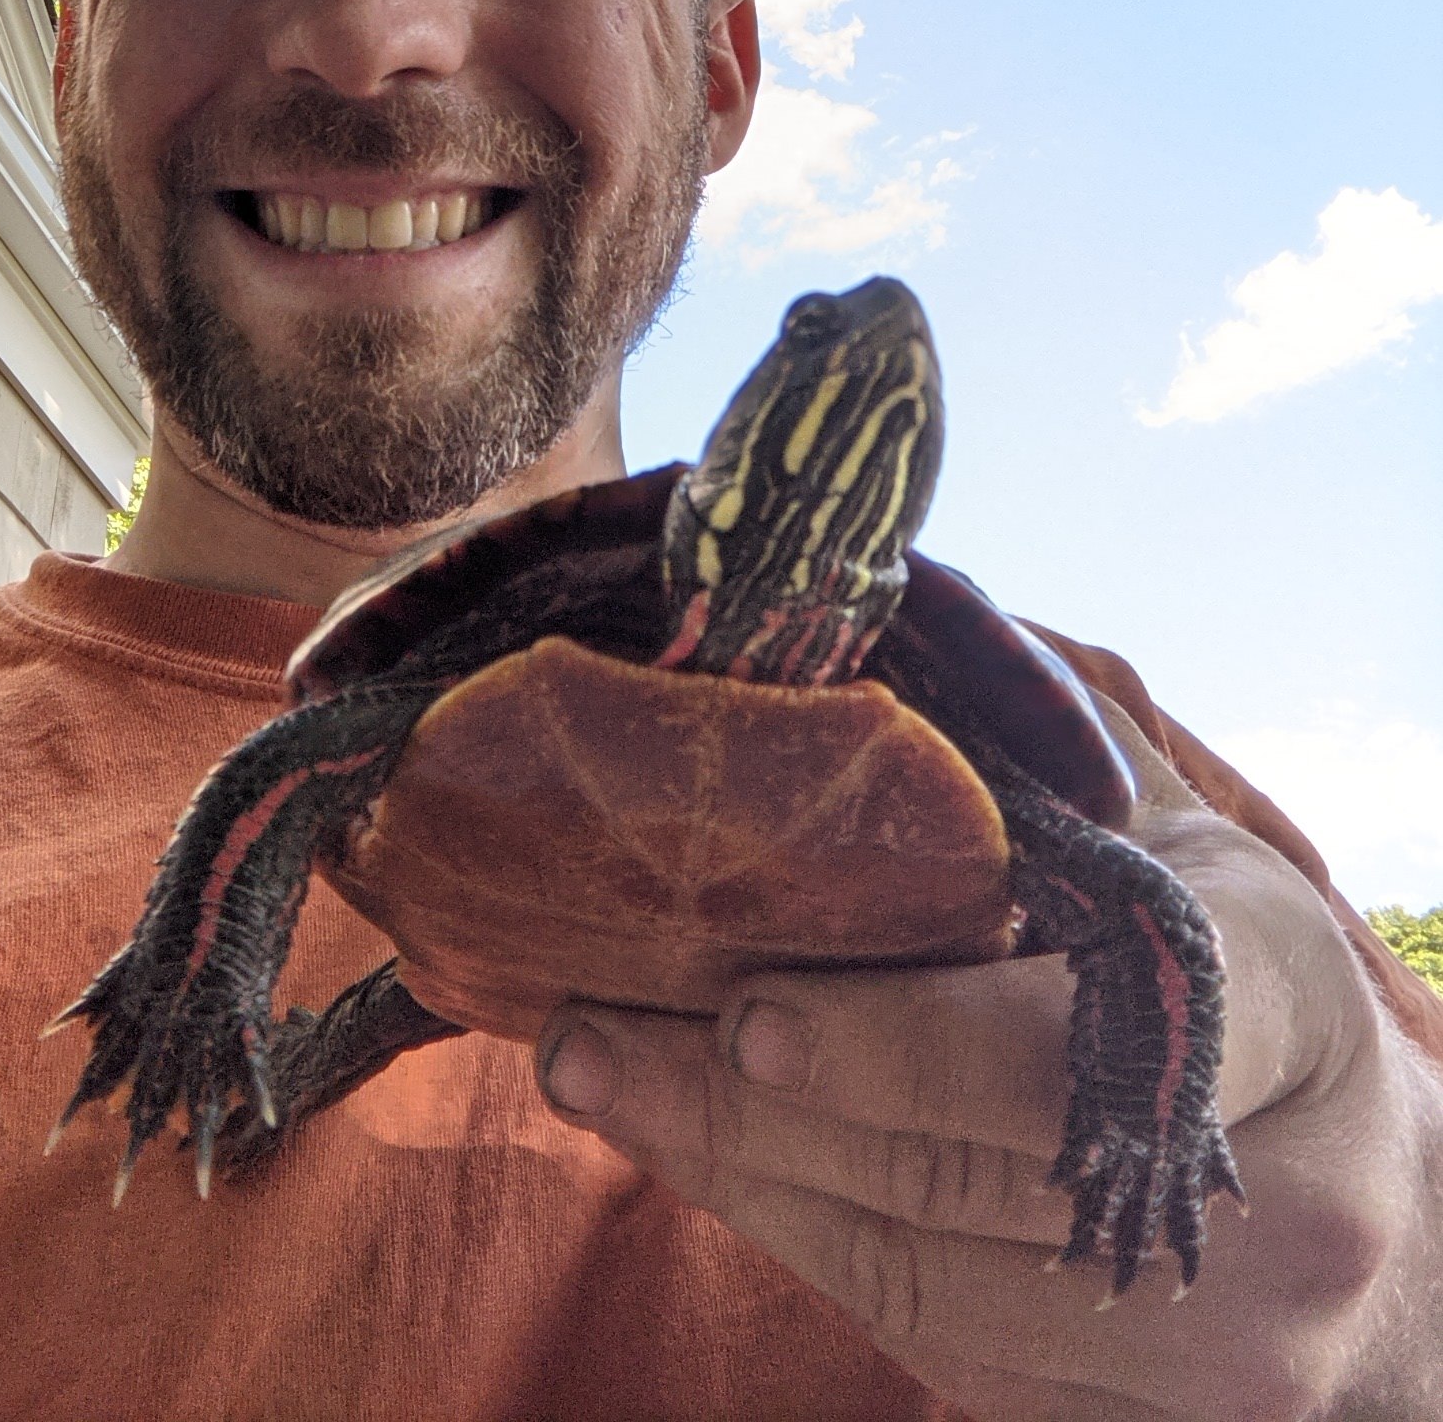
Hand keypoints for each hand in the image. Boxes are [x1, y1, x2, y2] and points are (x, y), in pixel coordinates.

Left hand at [535, 708, 1442, 1418]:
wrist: (1364, 1203)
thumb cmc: (1225, 968)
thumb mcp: (1176, 838)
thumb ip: (1043, 743)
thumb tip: (870, 605)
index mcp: (1281, 1003)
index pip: (1081, 1037)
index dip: (910, 1043)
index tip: (749, 1016)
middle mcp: (1279, 1199)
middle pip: (965, 1167)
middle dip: (750, 1106)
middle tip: (588, 1033)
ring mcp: (1218, 1347)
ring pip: (920, 1274)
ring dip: (734, 1175)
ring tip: (596, 1078)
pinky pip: (926, 1348)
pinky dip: (792, 1242)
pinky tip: (692, 1157)